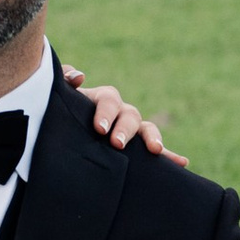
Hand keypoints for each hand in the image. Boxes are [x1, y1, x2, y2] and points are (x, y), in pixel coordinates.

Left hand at [61, 66, 185, 164]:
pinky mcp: (137, 147)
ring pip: (146, 129)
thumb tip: (79, 77)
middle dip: (126, 129)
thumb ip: (62, 80)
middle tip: (117, 143)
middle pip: (130, 115)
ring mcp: (130, 129)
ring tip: (155, 150)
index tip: (100, 130)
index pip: (108, 100)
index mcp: (101, 100)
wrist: (62, 136)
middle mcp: (119, 112)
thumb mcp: (57, 98)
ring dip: (152, 138)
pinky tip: (182, 162)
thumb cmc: (60, 114)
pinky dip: (170, 155)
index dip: (106, 113)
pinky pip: (155, 149)